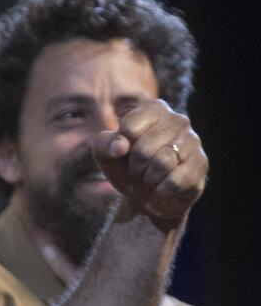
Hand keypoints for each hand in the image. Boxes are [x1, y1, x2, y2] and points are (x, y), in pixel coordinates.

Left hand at [94, 99, 207, 228]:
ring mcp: (193, 142)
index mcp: (153, 110)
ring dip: (149, 177)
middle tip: (139, 169)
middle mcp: (178, 120)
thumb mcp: (106, 154)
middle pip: (144, 148)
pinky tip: (163, 186)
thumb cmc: (125, 167)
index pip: (129, 127)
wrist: (146, 195)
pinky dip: (163, 188)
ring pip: (162, 163)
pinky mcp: (201, 165)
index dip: (120, 147)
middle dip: (135, 166)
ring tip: (151, 176)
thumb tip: (120, 146)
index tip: (125, 152)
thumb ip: (104, 143)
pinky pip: (176, 180)